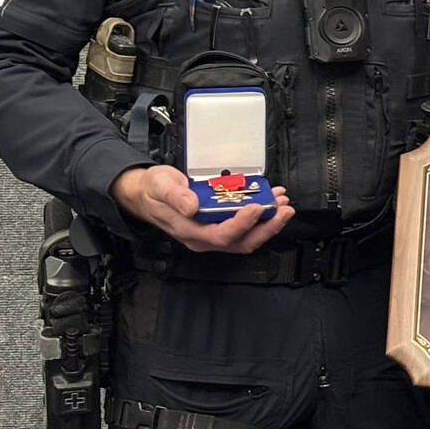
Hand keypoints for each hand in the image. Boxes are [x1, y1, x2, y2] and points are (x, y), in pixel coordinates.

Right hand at [110, 164, 293, 253]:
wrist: (146, 194)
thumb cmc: (153, 191)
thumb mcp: (159, 186)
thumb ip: (175, 196)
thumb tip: (192, 206)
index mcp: (189, 231)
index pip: (221, 235)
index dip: (242, 224)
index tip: (256, 207)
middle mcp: (204, 237)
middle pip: (242, 242)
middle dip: (267, 227)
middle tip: (283, 208)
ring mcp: (213, 233)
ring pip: (248, 237)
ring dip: (268, 221)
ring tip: (282, 202)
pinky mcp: (219, 225)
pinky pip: (245, 226)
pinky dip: (262, 215)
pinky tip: (271, 200)